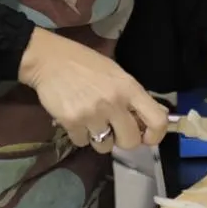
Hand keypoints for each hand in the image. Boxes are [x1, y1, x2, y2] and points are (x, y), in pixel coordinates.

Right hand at [18, 28, 167, 152]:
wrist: (50, 60)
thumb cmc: (86, 64)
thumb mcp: (117, 74)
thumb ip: (134, 97)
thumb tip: (156, 117)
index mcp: (129, 87)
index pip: (156, 120)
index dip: (156, 135)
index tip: (147, 137)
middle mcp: (114, 102)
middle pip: (130, 141)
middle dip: (123, 140)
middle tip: (114, 130)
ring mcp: (92, 114)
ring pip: (105, 147)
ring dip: (100, 139)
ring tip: (92, 121)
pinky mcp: (71, 122)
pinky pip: (82, 143)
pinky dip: (80, 135)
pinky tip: (76, 118)